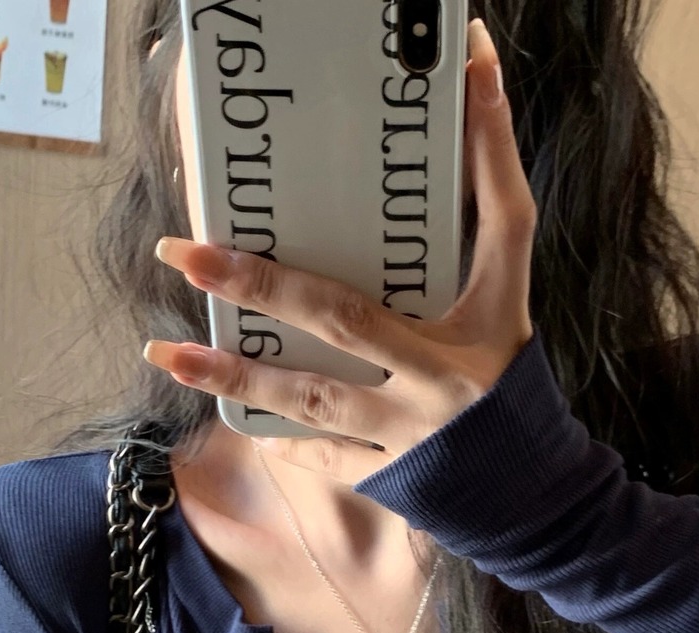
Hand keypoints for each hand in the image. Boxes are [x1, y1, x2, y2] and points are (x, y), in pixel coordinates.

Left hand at [145, 17, 535, 485]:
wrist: (533, 490)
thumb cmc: (512, 378)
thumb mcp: (509, 295)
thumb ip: (492, 196)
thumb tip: (475, 77)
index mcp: (473, 329)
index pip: (478, 233)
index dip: (464, 162)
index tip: (435, 93)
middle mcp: (433, 385)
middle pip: (342, 323)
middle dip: (260, 285)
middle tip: (186, 255)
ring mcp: (403, 437)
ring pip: (310, 403)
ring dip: (234, 379)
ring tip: (166, 356)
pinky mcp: (382, 477)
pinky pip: (318, 456)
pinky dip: (277, 436)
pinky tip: (228, 411)